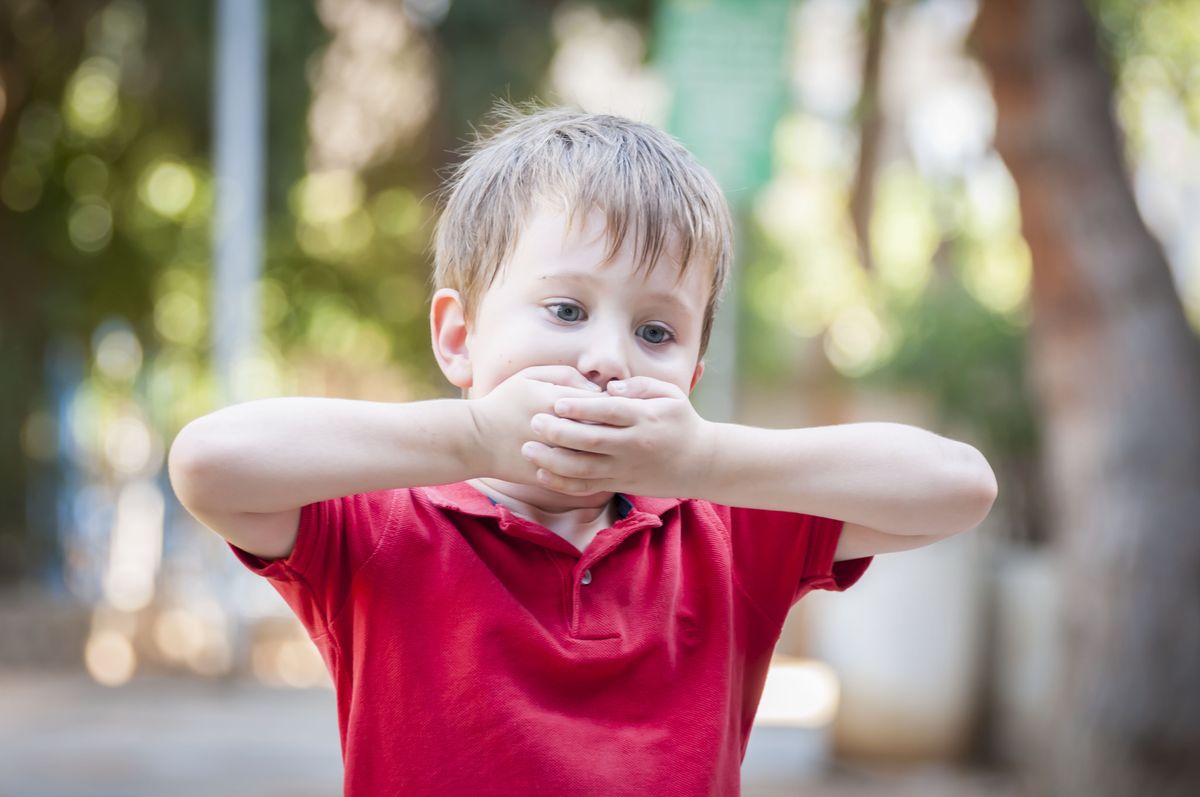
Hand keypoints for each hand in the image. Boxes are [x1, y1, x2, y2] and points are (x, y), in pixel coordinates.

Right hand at [468, 366, 605, 484]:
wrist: (474, 440)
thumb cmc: (503, 403)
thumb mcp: (529, 376)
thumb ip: (565, 374)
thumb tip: (595, 388)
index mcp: (553, 401)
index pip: (599, 402)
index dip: (608, 404)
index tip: (607, 407)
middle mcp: (554, 429)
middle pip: (600, 429)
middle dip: (609, 428)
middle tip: (610, 427)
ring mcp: (550, 455)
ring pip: (592, 456)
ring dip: (601, 451)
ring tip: (600, 446)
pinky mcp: (546, 476)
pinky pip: (579, 478)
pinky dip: (589, 471)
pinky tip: (589, 464)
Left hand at [520, 376, 714, 497]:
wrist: (700, 464)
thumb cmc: (681, 422)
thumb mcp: (670, 394)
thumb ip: (639, 385)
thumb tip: (609, 387)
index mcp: (645, 419)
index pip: (609, 412)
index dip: (581, 408)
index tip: (557, 402)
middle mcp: (633, 445)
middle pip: (591, 441)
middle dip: (559, 432)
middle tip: (535, 421)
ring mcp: (625, 468)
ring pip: (584, 468)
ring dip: (553, 460)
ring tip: (528, 449)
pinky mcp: (620, 484)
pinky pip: (587, 487)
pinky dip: (563, 483)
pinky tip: (541, 474)